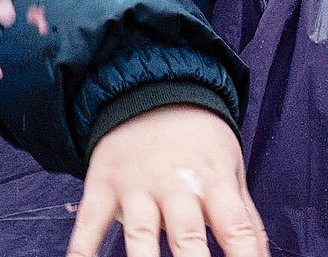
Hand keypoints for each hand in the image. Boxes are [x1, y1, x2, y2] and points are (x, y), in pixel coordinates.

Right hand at [71, 105, 266, 256]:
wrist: (153, 87)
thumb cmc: (199, 142)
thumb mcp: (229, 168)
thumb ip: (245, 217)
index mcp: (213, 181)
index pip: (236, 227)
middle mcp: (176, 184)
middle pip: (188, 235)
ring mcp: (137, 184)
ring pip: (141, 232)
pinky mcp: (104, 183)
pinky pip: (91, 220)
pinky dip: (83, 248)